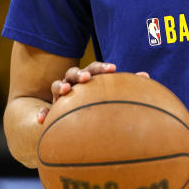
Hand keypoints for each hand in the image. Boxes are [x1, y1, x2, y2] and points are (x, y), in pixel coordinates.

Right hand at [35, 62, 149, 123]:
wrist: (74, 116)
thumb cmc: (96, 101)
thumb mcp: (108, 93)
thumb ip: (124, 86)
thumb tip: (147, 76)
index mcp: (88, 78)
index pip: (94, 68)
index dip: (102, 68)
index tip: (113, 69)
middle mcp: (73, 83)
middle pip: (74, 73)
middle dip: (80, 73)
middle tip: (87, 78)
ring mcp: (60, 95)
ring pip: (56, 86)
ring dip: (60, 86)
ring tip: (65, 90)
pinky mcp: (51, 109)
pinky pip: (45, 111)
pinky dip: (43, 113)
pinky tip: (42, 120)